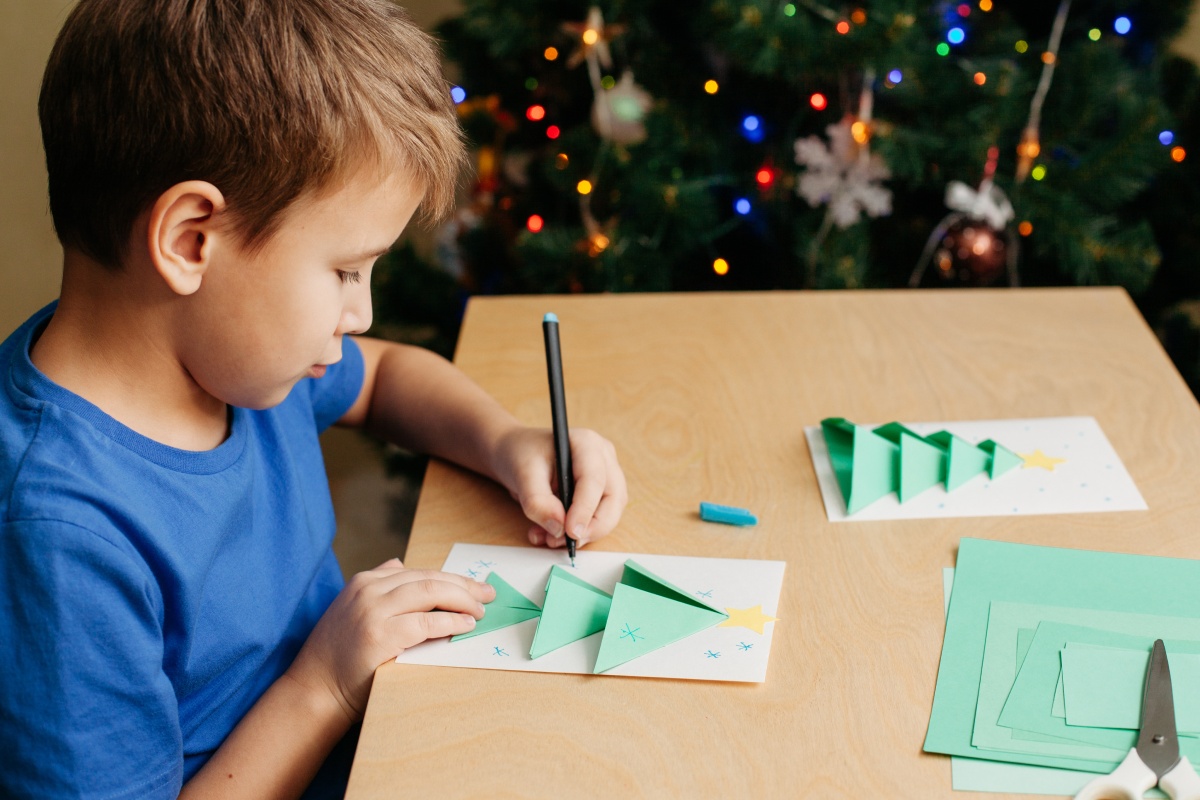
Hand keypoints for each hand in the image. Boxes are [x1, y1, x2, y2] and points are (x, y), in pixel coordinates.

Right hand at [286, 559, 494, 721]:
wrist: (314, 690)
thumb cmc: (339, 655)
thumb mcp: (352, 609)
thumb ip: (378, 586)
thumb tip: (400, 564)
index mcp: (364, 582)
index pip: (419, 573)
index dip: (451, 579)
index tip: (474, 587)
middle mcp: (368, 590)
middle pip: (428, 578)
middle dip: (463, 585)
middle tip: (487, 594)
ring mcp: (373, 611)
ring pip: (430, 593)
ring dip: (461, 600)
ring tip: (480, 610)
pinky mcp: (380, 635)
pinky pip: (426, 622)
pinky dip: (450, 621)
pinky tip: (465, 625)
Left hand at [494, 426, 627, 549]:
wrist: (516, 454)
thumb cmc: (522, 454)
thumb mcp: (522, 473)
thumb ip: (538, 501)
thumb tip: (558, 528)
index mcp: (587, 443)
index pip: (595, 480)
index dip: (584, 509)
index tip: (570, 532)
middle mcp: (603, 458)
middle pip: (613, 499)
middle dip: (593, 527)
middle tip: (567, 543)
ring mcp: (606, 475)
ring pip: (610, 513)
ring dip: (584, 533)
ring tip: (550, 538)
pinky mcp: (600, 494)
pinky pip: (598, 519)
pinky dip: (578, 533)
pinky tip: (551, 534)